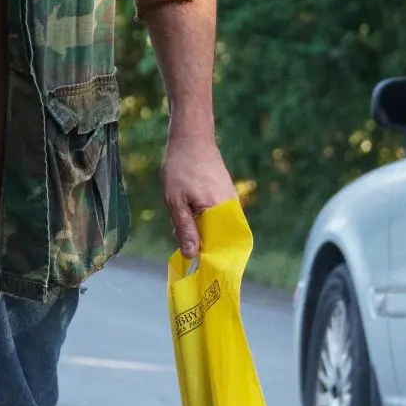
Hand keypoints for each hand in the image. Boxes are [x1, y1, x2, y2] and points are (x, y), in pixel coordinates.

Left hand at [162, 132, 236, 263]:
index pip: (220, 246)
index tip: (195, 266)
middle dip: (202, 246)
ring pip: (218, 229)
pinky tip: (187, 215)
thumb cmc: (180, 168)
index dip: (208, 258)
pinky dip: (204, 222)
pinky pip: (218, 218)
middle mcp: (231, 208)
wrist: (191, 138)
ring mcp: (231, 201)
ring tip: (180, 226)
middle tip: (182, 243)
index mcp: (220, 210)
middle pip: (220, 240)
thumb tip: (192, 256)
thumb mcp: (175, 201)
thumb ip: (185, 229)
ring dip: (201, 233)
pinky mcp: (227, 196)